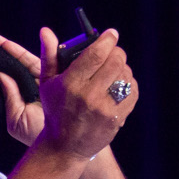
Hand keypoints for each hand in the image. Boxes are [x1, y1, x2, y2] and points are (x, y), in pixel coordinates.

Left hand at [0, 32, 44, 145]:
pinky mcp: (51, 75)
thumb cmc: (38, 135)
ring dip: (3, 49)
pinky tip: (9, 44)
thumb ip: (8, 99)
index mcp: (12, 102)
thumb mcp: (16, 120)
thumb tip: (0, 75)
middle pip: (4, 69)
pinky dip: (23, 51)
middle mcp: (23, 90)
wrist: (64, 138)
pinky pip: (36, 60)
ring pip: (17, 62)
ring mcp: (37, 81)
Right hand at [37, 27, 138, 160]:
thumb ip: (49, 56)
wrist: (64, 147)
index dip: (108, 40)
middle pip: (115, 61)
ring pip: (126, 75)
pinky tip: (119, 87)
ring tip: (114, 72)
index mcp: (70, 84)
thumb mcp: (47, 84)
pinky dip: (129, 85)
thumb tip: (46, 30)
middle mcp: (88, 96)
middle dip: (116, 53)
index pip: (96, 54)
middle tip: (112, 53)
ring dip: (123, 69)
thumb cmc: (55, 111)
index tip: (111, 34)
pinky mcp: (116, 119)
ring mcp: (104, 109)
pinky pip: (132, 92)